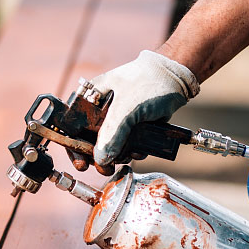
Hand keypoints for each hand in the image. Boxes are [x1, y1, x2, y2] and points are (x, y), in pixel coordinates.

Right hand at [66, 50, 198, 173]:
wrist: (176, 79)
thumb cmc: (147, 82)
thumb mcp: (126, 108)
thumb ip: (112, 134)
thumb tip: (100, 159)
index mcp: (88, 100)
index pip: (72, 127)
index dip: (74, 147)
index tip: (81, 163)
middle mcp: (98, 110)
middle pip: (89, 140)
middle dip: (98, 157)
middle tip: (105, 169)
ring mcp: (115, 118)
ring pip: (109, 145)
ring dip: (117, 156)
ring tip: (126, 157)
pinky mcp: (130, 125)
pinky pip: (125, 144)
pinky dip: (131, 151)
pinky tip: (138, 151)